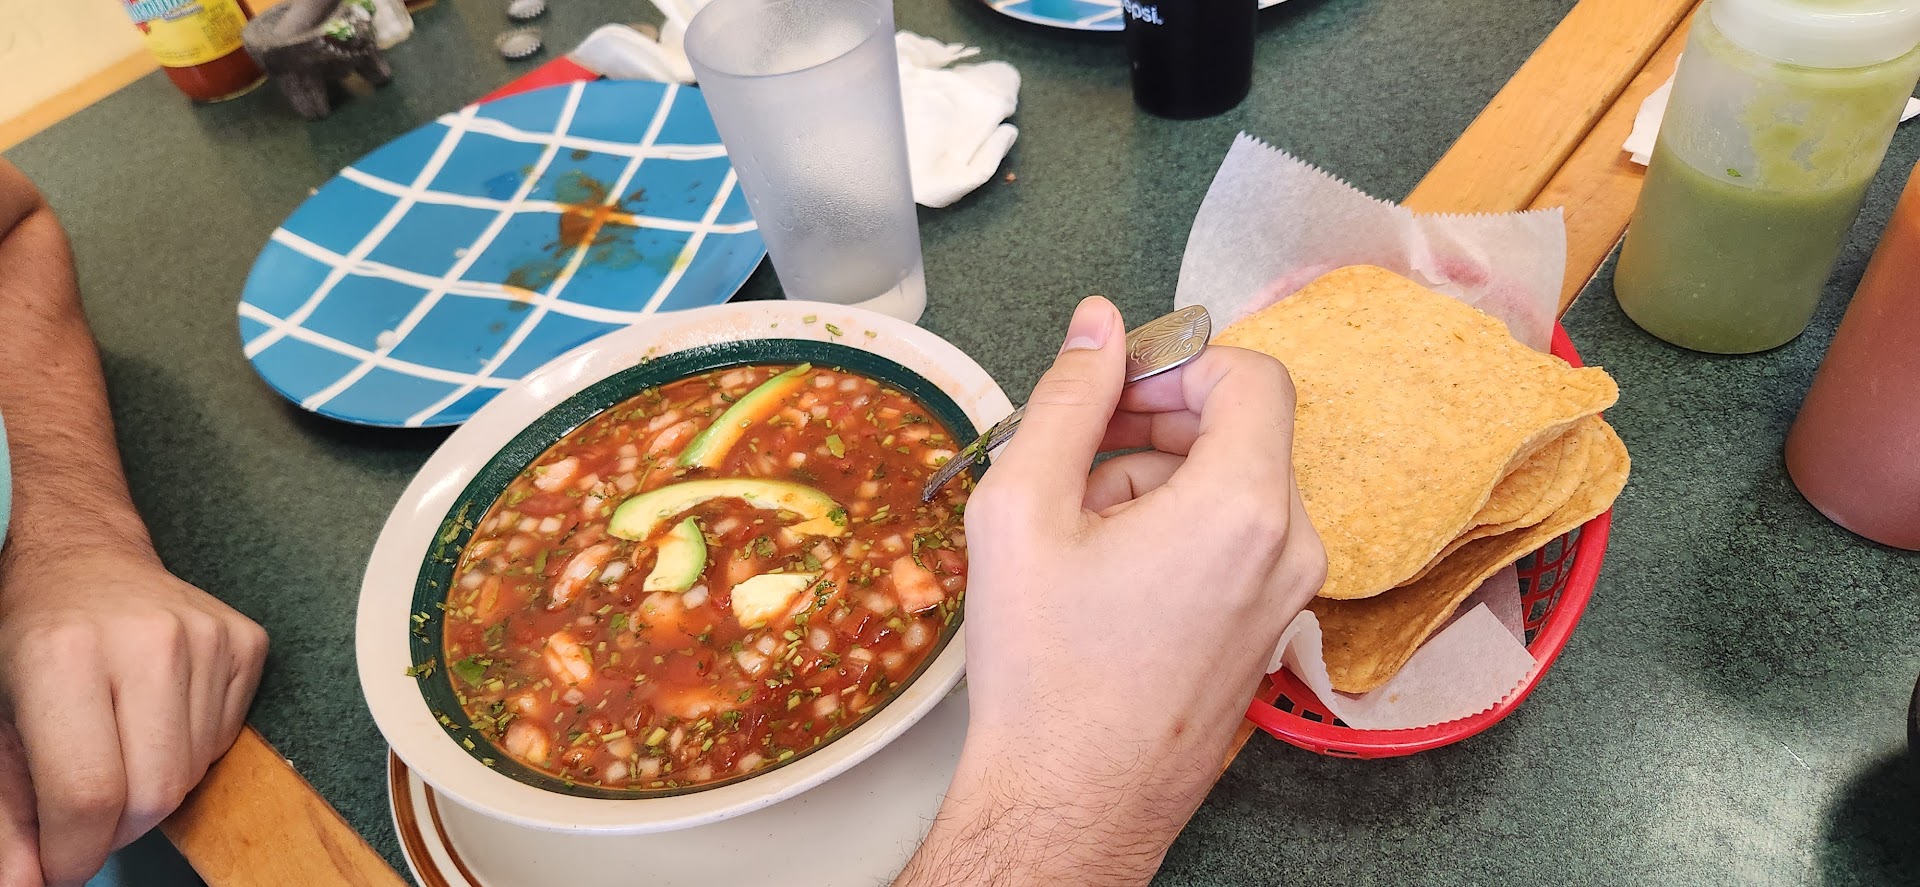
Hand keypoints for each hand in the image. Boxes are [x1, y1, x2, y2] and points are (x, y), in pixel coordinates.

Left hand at [0, 550, 267, 886]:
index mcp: (64, 654)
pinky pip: (226, 739)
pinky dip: (189, 750)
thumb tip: (26, 885)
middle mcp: (146, 640)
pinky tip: (156, 714)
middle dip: (117, 827)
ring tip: (118, 746)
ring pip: (193, 773)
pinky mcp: (246, 641)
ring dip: (154, 785)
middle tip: (87, 812)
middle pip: (155, 793)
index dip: (74, 851)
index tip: (61, 864)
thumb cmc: (30, 640)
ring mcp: (207, 638)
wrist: (84, 558)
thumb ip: (7, 813)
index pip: (89, 794)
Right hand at [896, 297, 1324, 885]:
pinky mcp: (1271, 628)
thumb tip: (1098, 325)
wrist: (1071, 800)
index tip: (1113, 388)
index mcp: (1242, 508)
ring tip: (1079, 534)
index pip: (1251, 375)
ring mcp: (1288, 595)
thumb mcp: (1023, 509)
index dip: (1176, 362)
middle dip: (1154, 423)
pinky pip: (1236, 539)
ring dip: (1155, 481)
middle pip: (1240, 429)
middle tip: (1073, 456)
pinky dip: (1177, 530)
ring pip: (1233, 485)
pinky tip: (1109, 574)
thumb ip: (1067, 398)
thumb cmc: (1046, 675)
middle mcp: (1290, 549)